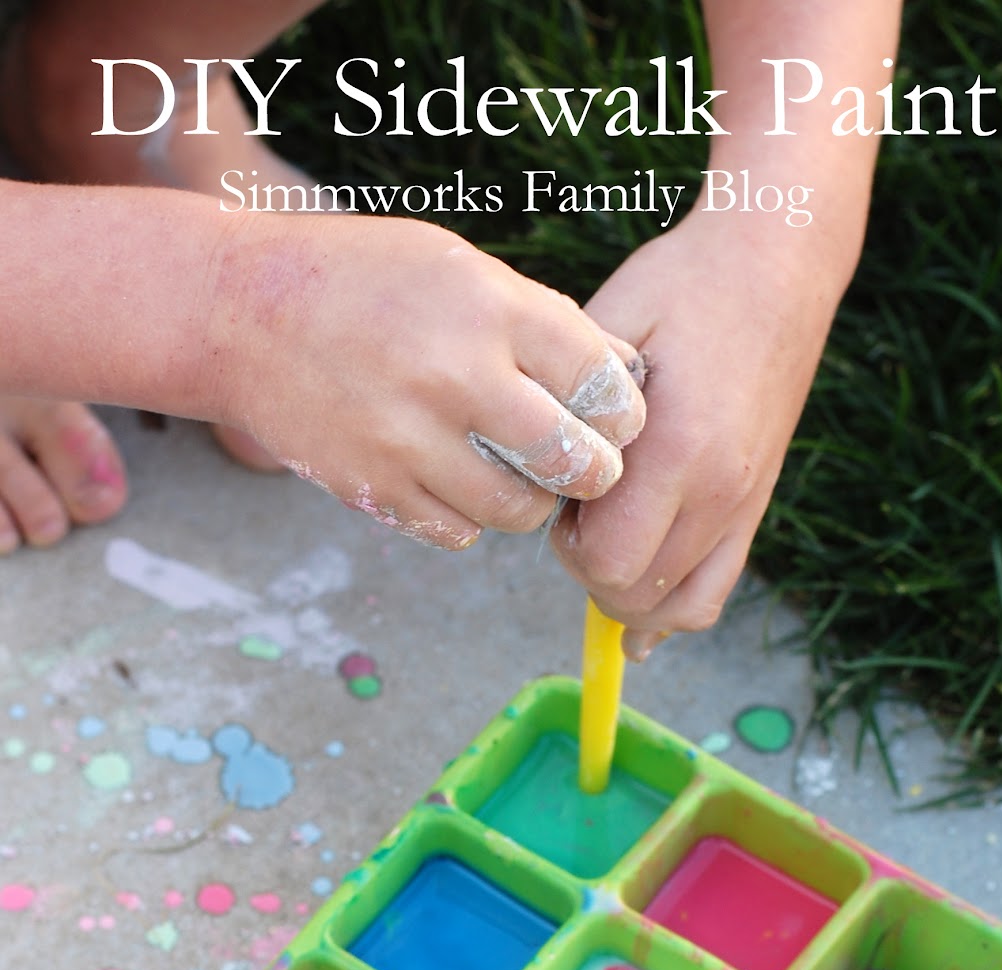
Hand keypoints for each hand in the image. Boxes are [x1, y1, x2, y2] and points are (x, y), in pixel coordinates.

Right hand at [211, 214, 645, 549]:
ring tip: (518, 475)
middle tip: (586, 466)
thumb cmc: (364, 283)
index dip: (622, 411)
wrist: (240, 314)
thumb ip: (539, 322)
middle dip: (593, 471)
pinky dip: (470, 518)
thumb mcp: (457, 268)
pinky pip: (458, 532)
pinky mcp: (375, 489)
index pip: (600, 382)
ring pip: (518, 510)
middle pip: (572, 460)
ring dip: (531, 502)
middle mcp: (455, 376)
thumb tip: (625, 376)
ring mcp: (411, 440)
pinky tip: (457, 482)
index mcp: (488, 308)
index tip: (616, 420)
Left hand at [550, 208, 848, 656]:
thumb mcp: (610, 324)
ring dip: (628, 595)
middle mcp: (719, 492)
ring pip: (676, 611)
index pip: (605, 561)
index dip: (566, 545)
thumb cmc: (684, 284)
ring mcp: (743, 505)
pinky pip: (713, 593)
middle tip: (578, 514)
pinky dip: (672, 609)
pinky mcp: (756, 506)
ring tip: (608, 544)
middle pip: (634, 595)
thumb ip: (574, 405)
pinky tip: (639, 604)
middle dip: (589, 571)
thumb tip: (540, 474)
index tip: (560, 496)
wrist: (778, 263)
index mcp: (678, 450)